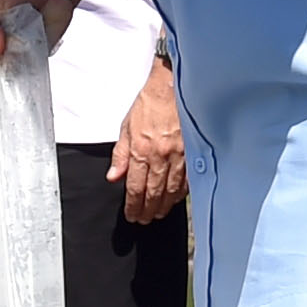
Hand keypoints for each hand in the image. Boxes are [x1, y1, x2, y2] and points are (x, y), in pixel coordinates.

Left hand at [112, 58, 186, 222]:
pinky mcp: (192, 152)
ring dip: (163, 206)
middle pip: (153, 193)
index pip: (135, 188)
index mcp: (141, 150)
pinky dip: (180, 193)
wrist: (172, 87)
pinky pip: (187, 179)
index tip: (131, 215)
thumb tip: (114, 177)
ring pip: (171, 190)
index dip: (132, 206)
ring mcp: (179, 156)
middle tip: (144, 219)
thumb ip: (120, 155)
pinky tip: (175, 199)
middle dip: (147, 210)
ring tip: (157, 213)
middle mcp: (160, 156)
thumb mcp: (126, 128)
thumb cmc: (150, 104)